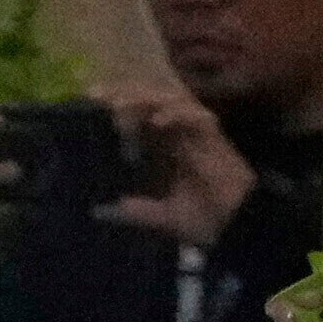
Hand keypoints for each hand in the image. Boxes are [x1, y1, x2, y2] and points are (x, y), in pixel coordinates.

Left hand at [96, 83, 257, 245]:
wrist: (236, 226)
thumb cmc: (203, 219)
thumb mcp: (160, 217)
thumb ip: (134, 212)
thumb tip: (99, 212)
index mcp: (164, 147)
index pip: (136, 119)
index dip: (113, 110)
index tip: (86, 107)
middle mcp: (178, 133)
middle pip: (149, 102)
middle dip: (123, 95)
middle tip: (96, 95)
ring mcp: (196, 132)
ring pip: (168, 101)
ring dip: (144, 100)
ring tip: (119, 105)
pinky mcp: (214, 136)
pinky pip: (194, 116)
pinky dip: (176, 115)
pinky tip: (156, 121)